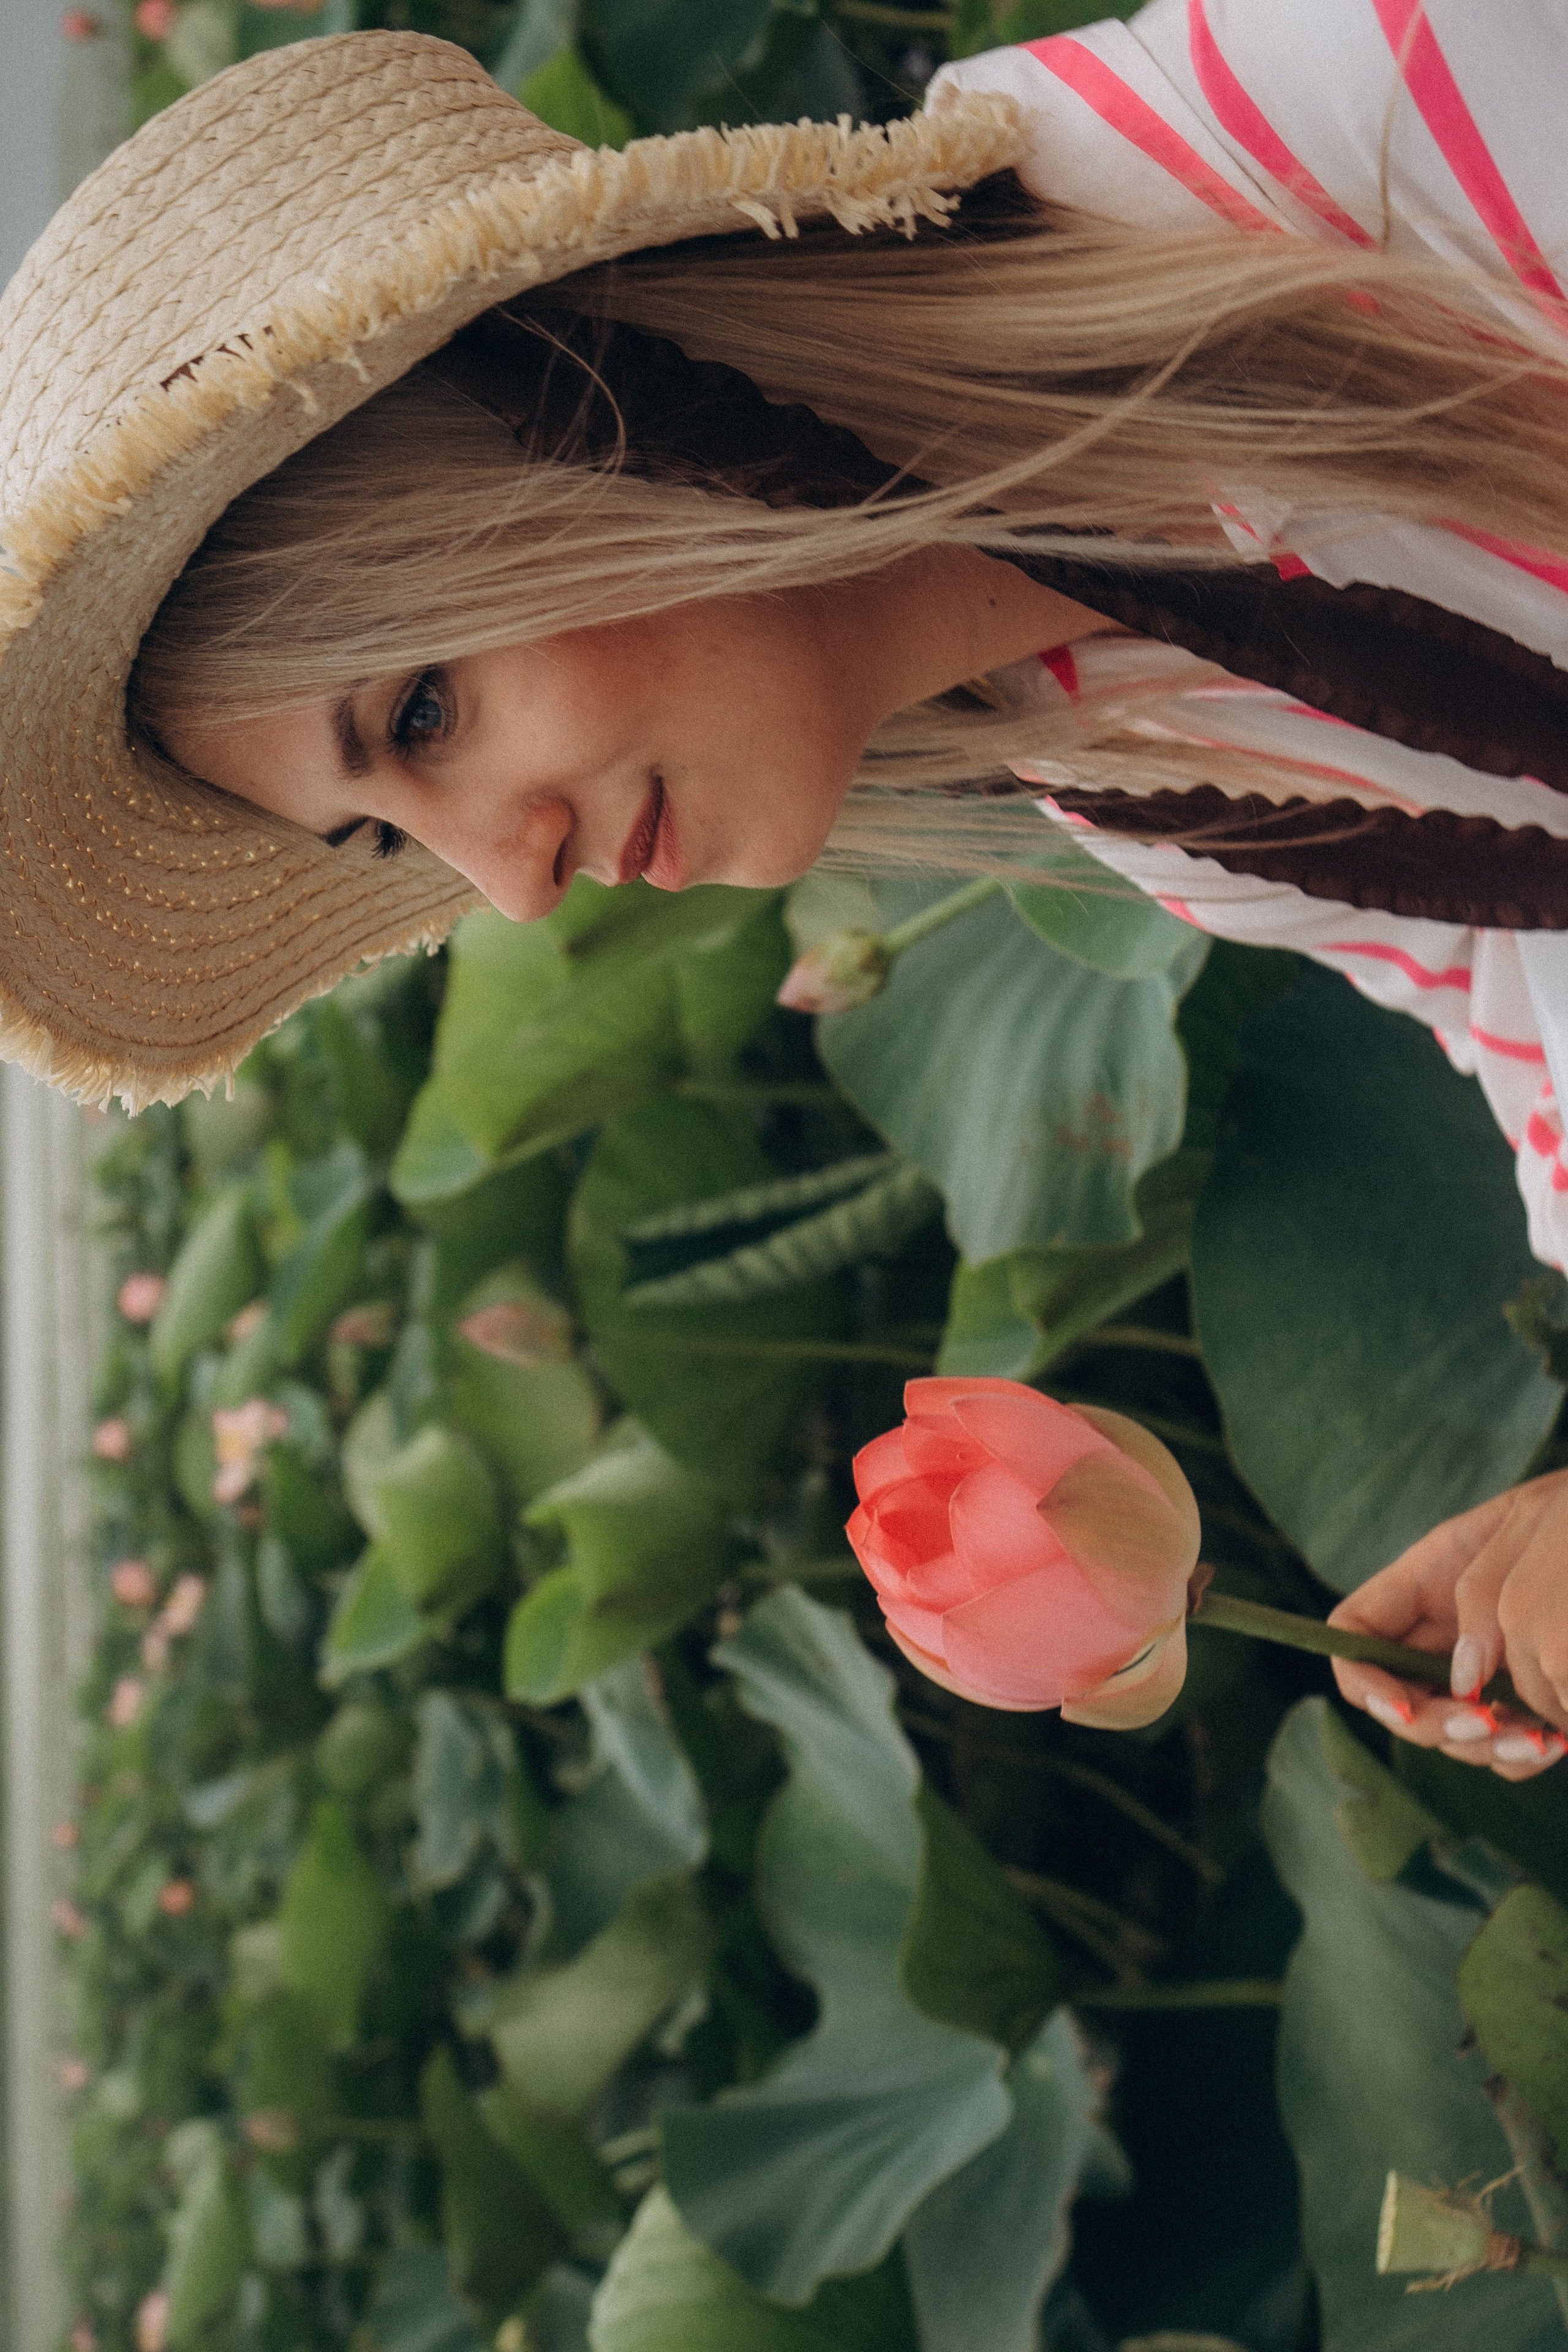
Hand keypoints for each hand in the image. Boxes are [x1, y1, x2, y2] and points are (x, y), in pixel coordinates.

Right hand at [1327, 1471, 1567, 1780]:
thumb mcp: (1525, 1527)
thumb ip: (1482, 1591)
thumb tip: (1466, 1678)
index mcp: (1422, 1583)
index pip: (1355, 1635)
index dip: (1363, 1678)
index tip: (1402, 1707)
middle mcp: (1439, 1633)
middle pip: (1400, 1700)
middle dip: (1433, 1725)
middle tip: (1486, 1724)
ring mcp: (1476, 1671)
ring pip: (1450, 1733)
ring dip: (1485, 1750)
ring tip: (1539, 1741)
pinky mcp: (1517, 1699)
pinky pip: (1500, 1744)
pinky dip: (1520, 1756)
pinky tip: (1555, 1742)